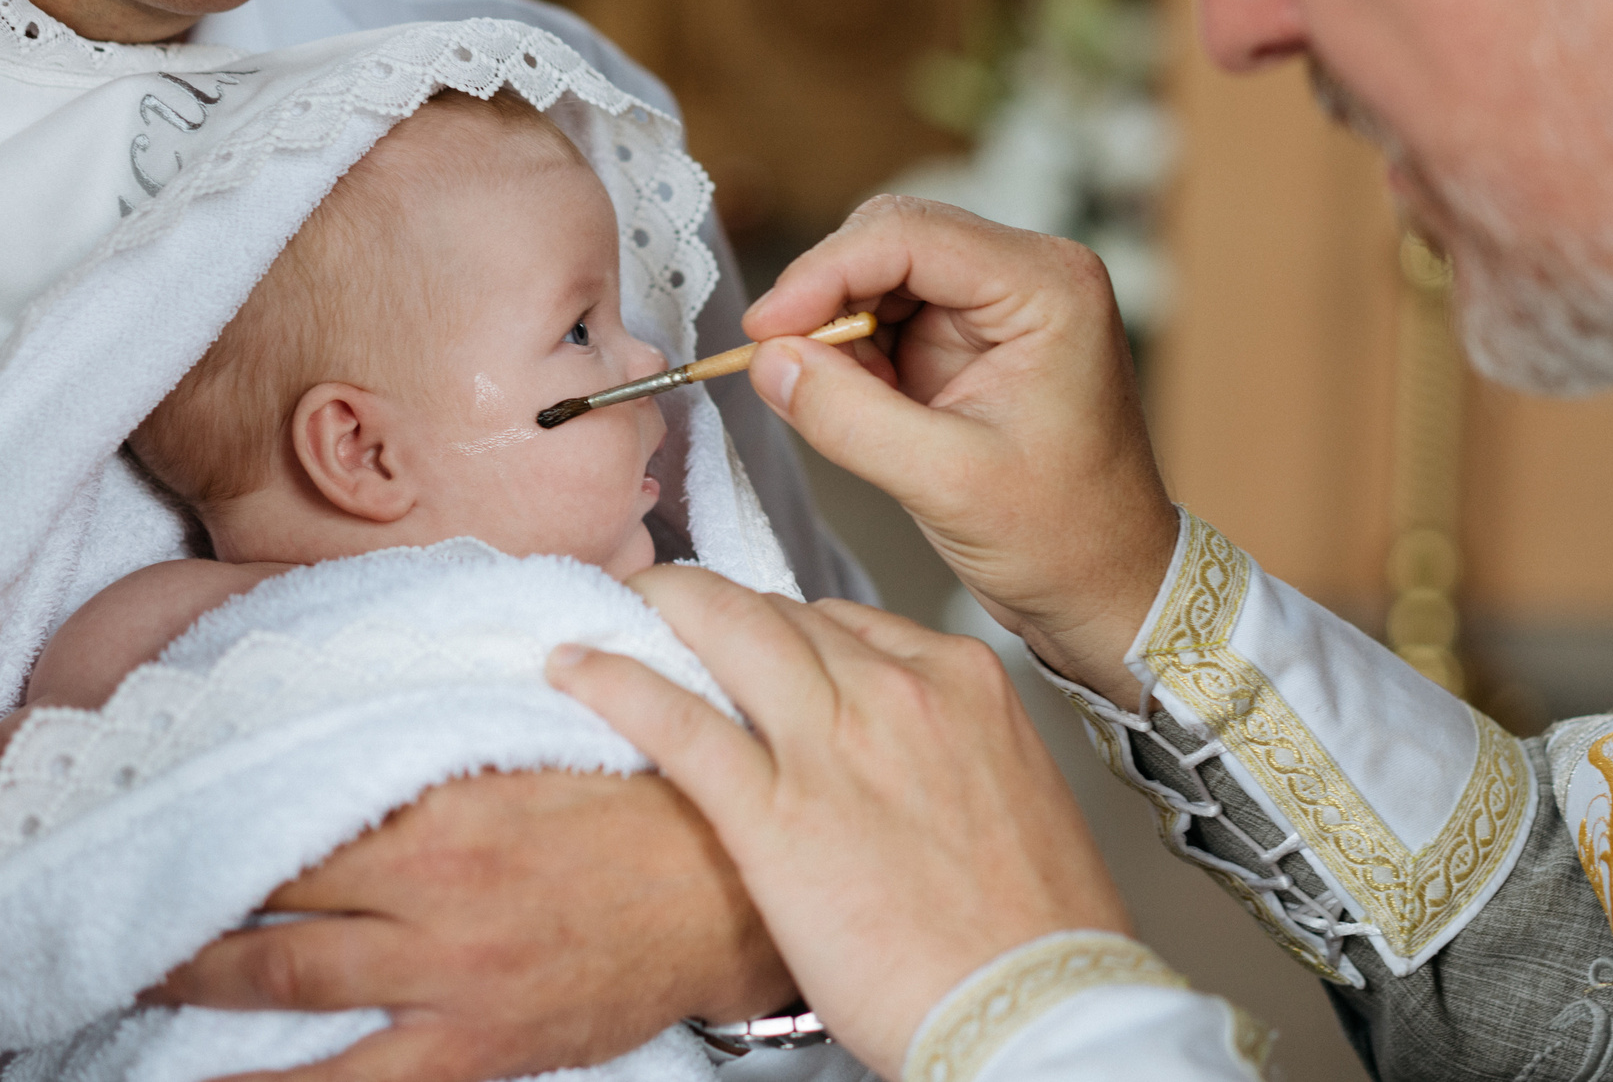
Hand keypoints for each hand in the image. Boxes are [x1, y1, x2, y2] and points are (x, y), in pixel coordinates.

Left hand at [148, 769, 791, 1081]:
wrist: (726, 890)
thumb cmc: (640, 799)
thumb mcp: (535, 734)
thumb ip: (439, 722)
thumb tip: (356, 686)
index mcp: (438, 804)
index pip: (287, 808)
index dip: (210, 815)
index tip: (152, 809)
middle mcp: (426, 894)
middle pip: (265, 904)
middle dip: (180, 912)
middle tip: (111, 901)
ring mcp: (445, 981)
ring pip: (285, 989)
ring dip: (199, 984)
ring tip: (134, 978)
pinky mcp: (474, 1050)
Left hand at [548, 566, 1131, 1080]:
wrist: (1037, 1009)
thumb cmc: (1036, 931)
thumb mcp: (1014, 797)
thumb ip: (950, 752)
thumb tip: (906, 757)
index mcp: (961, 683)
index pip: (844, 619)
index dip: (784, 627)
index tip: (753, 640)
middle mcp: (894, 692)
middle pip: (777, 611)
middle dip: (713, 603)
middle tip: (664, 605)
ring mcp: (831, 746)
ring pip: (725, 631)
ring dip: (659, 611)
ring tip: (612, 610)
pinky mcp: (775, 815)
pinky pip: (678, 720)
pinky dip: (615, 681)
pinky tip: (576, 666)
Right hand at [743, 195, 1178, 704]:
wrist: (1108, 587)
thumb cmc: (1065, 538)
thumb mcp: (949, 484)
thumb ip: (850, 417)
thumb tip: (768, 360)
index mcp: (1048, 286)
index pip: (908, 234)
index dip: (823, 272)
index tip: (764, 332)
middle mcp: (1027, 276)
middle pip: (889, 239)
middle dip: (827, 298)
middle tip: (785, 366)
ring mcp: (997, 305)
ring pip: (879, 274)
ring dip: (837, 329)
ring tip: (838, 402)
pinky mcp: (970, 339)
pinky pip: (885, 317)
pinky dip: (852, 354)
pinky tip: (859, 405)